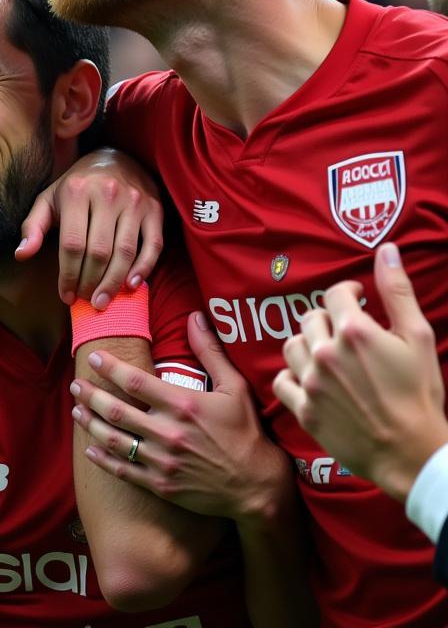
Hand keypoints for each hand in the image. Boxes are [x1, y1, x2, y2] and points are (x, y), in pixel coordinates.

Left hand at [15, 147, 163, 307]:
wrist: (115, 158)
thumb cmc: (76, 186)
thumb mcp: (49, 199)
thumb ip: (33, 226)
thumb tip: (21, 255)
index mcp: (77, 192)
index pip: (72, 244)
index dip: (68, 275)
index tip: (66, 295)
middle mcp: (107, 194)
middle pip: (99, 251)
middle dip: (90, 283)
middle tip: (86, 302)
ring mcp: (134, 201)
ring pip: (125, 251)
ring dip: (114, 282)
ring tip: (103, 301)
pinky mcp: (154, 209)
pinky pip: (153, 244)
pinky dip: (144, 268)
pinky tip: (132, 285)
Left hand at [71, 311, 288, 521]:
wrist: (257, 487)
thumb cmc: (246, 432)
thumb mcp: (234, 388)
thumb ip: (210, 351)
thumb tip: (195, 317)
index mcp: (183, 405)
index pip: (134, 381)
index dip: (109, 368)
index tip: (94, 357)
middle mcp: (168, 433)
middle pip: (117, 410)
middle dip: (91, 395)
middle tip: (76, 384)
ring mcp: (162, 462)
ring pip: (115, 440)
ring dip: (91, 424)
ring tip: (76, 410)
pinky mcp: (161, 486)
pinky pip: (124, 471)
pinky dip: (103, 459)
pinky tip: (90, 448)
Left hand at [273, 242, 447, 502]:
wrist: (413, 454)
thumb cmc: (421, 395)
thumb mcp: (418, 338)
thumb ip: (397, 290)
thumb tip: (386, 249)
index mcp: (354, 331)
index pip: (334, 294)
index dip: (347, 293)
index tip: (356, 298)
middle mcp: (326, 353)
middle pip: (310, 319)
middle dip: (328, 320)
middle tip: (345, 332)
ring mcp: (312, 382)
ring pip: (291, 346)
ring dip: (307, 345)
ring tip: (327, 353)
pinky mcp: (304, 409)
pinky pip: (281, 381)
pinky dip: (291, 376)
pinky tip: (308, 378)